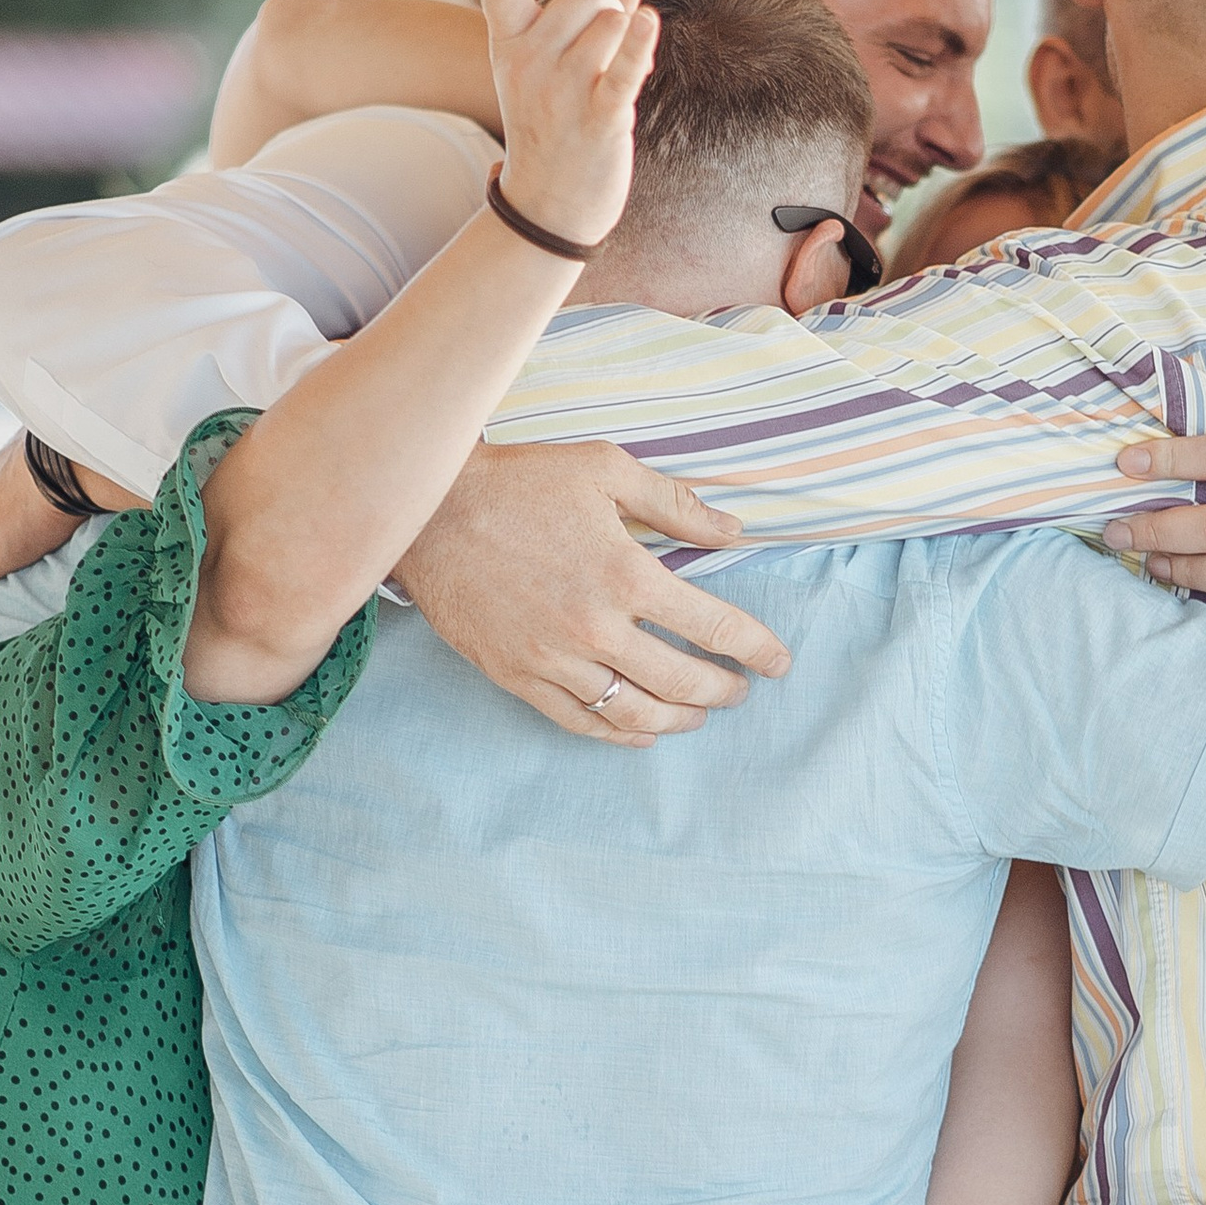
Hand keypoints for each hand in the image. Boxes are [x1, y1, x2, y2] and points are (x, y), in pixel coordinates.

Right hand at [397, 440, 792, 745]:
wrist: (426, 511)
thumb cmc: (518, 482)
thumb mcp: (605, 469)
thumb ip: (675, 503)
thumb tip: (733, 530)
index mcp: (627, 574)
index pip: (714, 627)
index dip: (756, 649)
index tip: (779, 662)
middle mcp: (596, 628)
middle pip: (682, 681)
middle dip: (725, 691)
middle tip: (742, 690)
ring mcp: (554, 659)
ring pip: (635, 713)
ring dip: (678, 719)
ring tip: (700, 714)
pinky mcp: (518, 676)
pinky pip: (580, 721)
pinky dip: (619, 735)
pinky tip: (642, 734)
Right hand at [482, 0, 654, 252]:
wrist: (549, 206)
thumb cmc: (553, 125)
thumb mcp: (555, 67)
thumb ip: (591, 17)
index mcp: (511, 43)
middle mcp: (530, 63)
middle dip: (608, 5)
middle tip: (602, 48)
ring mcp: (563, 92)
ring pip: (612, 21)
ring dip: (627, 37)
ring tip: (612, 77)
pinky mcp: (600, 119)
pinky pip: (625, 68)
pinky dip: (640, 44)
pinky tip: (647, 19)